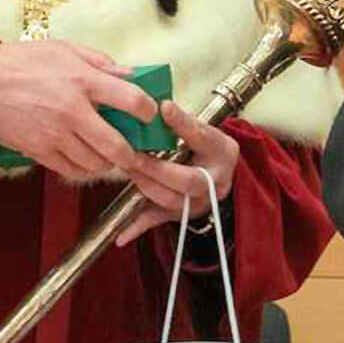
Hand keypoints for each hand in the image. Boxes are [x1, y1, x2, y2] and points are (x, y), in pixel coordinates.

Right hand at [0, 40, 157, 181]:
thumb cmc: (21, 62)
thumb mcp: (64, 49)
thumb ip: (100, 62)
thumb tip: (130, 74)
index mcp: (82, 81)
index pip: (132, 100)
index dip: (148, 110)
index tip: (149, 114)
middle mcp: (73, 111)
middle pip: (117, 146)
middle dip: (132, 153)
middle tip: (136, 151)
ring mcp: (55, 135)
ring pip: (95, 163)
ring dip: (107, 162)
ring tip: (110, 155)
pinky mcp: (39, 150)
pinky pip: (71, 170)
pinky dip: (83, 169)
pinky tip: (85, 158)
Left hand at [113, 102, 241, 247]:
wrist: (218, 175)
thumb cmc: (205, 149)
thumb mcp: (203, 131)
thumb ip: (184, 123)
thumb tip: (160, 106)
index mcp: (222, 152)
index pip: (202, 137)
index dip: (183, 124)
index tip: (164, 108)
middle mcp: (216, 181)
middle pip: (189, 180)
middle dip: (158, 169)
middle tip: (133, 155)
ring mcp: (199, 202)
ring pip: (172, 201)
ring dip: (146, 186)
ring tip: (126, 170)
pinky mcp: (181, 215)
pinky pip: (158, 222)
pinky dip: (138, 228)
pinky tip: (121, 236)